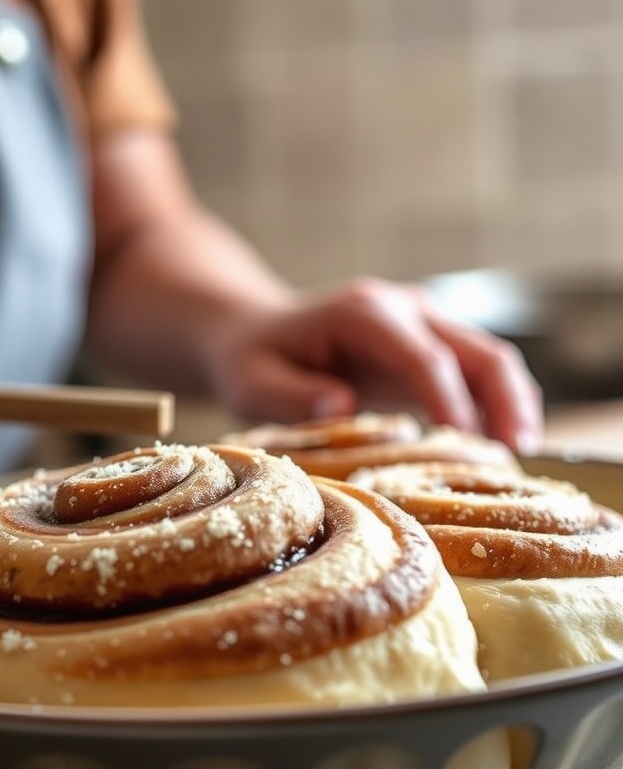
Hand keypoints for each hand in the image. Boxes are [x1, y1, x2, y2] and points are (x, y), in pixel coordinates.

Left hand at [205, 278, 543, 452]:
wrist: (253, 333)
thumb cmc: (250, 360)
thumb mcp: (252, 381)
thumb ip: (292, 396)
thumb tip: (341, 407)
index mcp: (364, 314)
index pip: (424, 356)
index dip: (449, 399)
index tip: (465, 441)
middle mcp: (404, 310)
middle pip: (478, 350)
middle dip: (505, 399)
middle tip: (517, 452)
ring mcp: (422, 326)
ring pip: (489, 360)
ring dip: (511, 405)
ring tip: (519, 458)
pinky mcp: (429, 349)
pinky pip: (475, 377)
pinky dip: (492, 409)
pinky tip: (495, 451)